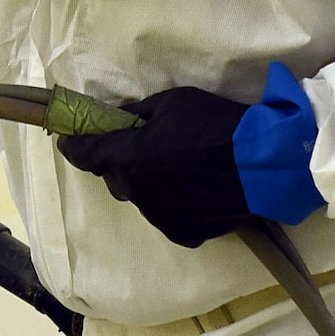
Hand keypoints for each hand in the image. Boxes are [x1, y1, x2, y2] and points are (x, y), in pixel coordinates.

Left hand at [58, 63, 323, 247]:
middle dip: (120, 162)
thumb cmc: (215, 124)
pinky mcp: (184, 233)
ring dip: (149, 184)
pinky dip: (173, 203)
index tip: (69, 140)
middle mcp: (137, 192)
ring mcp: (159, 217)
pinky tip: (195, 189)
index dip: (75, 146)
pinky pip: (167, 215)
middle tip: (142, 146)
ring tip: (179, 168)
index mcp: (128, 158)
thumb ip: (137, 113)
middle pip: (115, 177)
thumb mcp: (172, 102)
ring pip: (141, 198)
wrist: (265, 164)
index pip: (85, 155)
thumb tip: (118, 118)